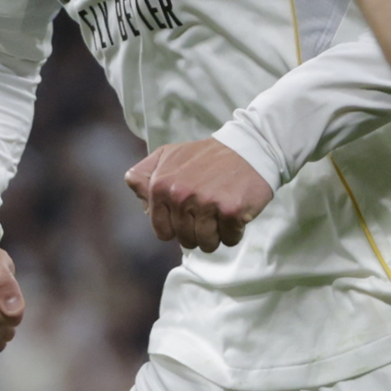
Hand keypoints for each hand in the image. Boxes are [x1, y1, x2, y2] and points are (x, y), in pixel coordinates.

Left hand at [124, 137, 273, 251]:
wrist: (250, 147)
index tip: (189, 213)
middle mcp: (180, 195)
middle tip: (209, 211)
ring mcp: (206, 204)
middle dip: (198, 231)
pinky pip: (230, 240)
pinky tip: (236, 212)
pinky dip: (235, 232)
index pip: (163, 231)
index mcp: (160, 186)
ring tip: (221, 213)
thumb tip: (140, 201)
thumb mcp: (168, 155)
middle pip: (186, 240)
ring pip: (206, 244)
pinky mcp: (231, 211)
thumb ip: (143, 176)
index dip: (178, 227)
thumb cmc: (207, 156)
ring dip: (216, 234)